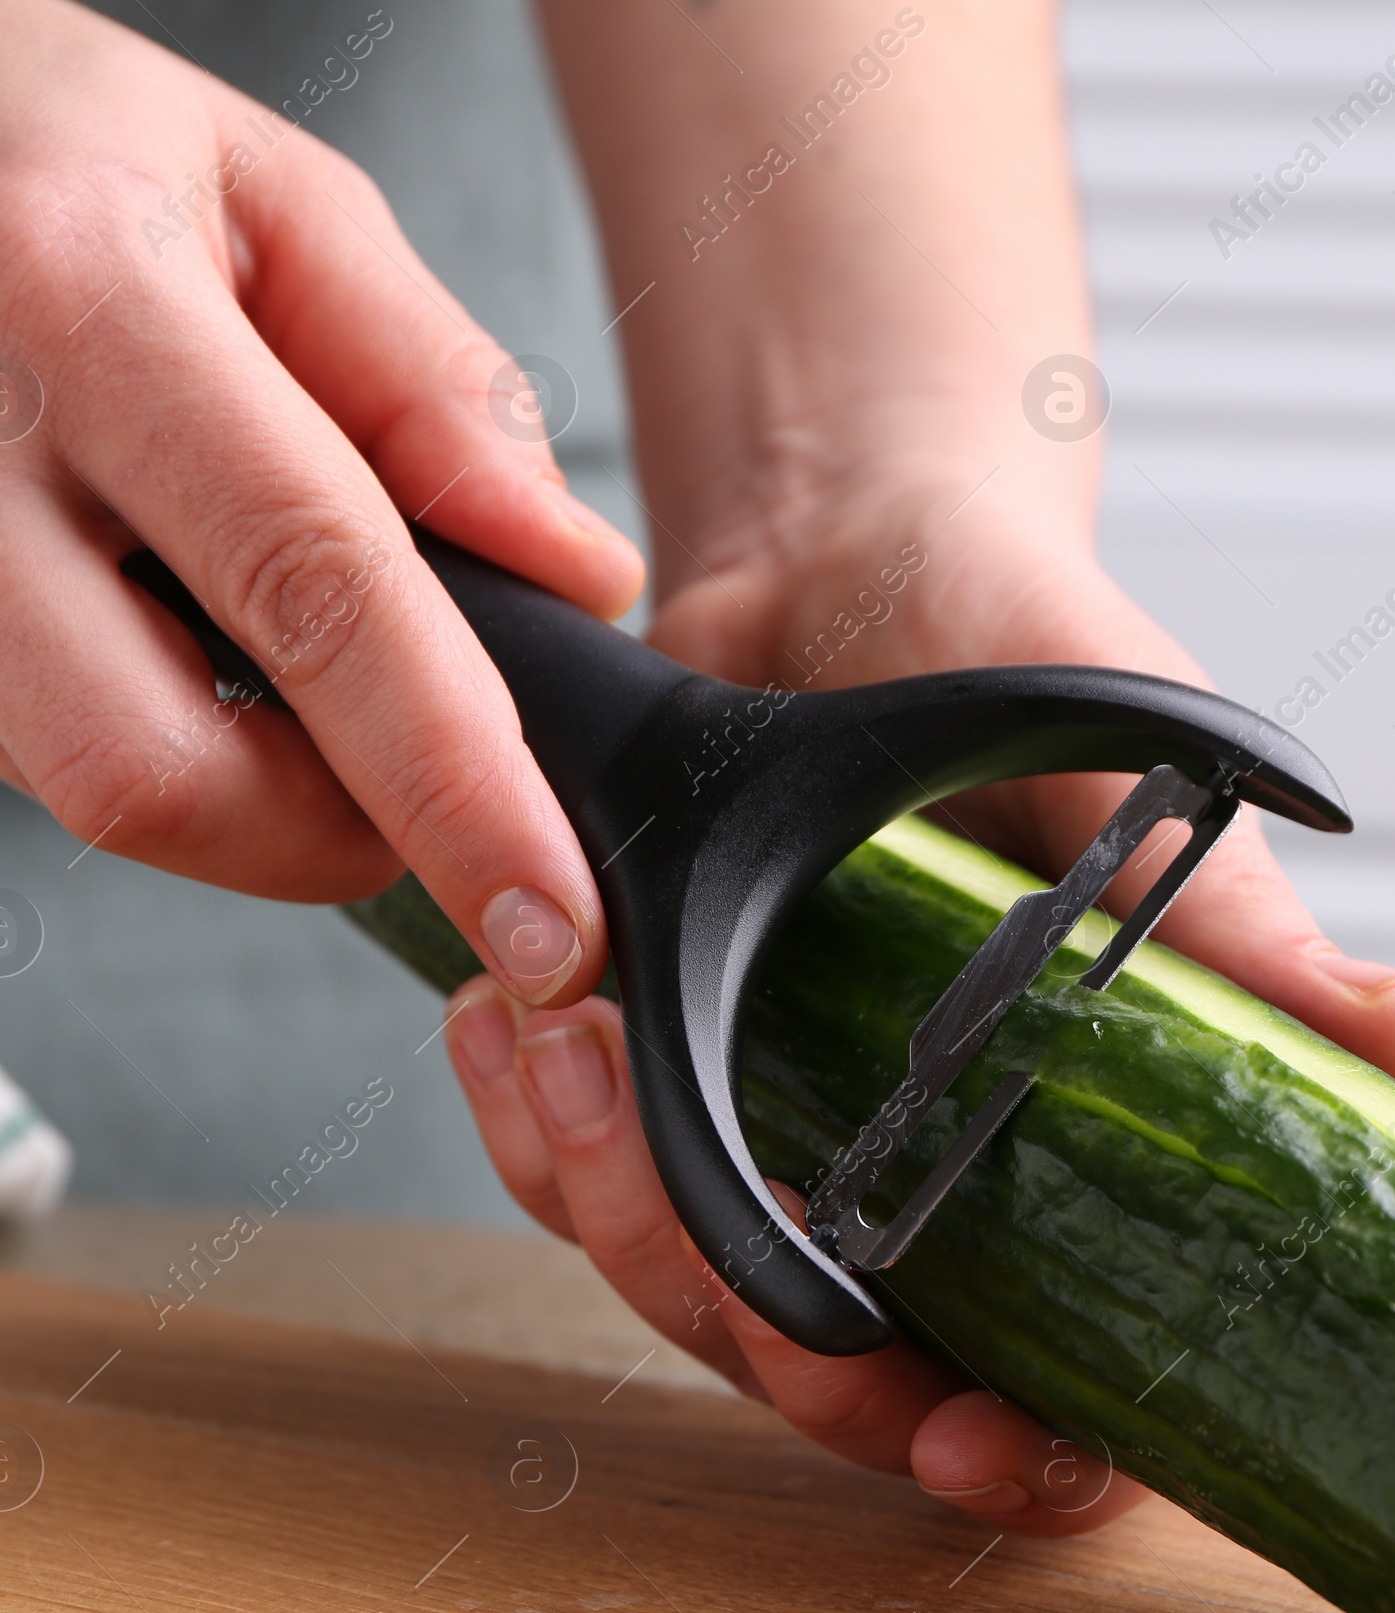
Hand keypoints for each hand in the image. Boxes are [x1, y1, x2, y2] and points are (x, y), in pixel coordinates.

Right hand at [0, 0, 641, 1006]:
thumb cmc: (56, 152)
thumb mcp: (275, 198)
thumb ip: (431, 389)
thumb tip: (570, 571)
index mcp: (83, 297)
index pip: (313, 594)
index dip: (451, 782)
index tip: (548, 906)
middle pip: (162, 774)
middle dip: (336, 833)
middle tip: (427, 789)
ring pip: (98, 791)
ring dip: (254, 794)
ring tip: (299, 676)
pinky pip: (48, 757)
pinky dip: (170, 744)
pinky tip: (189, 647)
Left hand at [448, 472, 1394, 1541]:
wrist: (837, 539)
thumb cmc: (996, 635)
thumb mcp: (1120, 768)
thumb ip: (1227, 928)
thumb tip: (1394, 1035)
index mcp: (1066, 1148)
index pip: (1073, 1387)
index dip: (1029, 1463)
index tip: (971, 1442)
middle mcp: (925, 1178)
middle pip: (853, 1388)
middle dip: (780, 1357)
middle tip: (724, 1255)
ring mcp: (785, 1146)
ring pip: (690, 1303)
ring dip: (616, 1215)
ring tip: (572, 1051)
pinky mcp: (661, 1087)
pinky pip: (577, 1185)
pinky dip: (534, 1133)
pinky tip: (511, 1029)